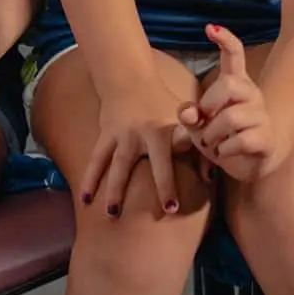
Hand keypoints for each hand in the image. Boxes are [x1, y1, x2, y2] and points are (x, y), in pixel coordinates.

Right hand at [80, 74, 195, 218]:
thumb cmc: (161, 104)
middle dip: (161, 184)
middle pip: (154, 162)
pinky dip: (90, 178)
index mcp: (166, 128)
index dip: (180, 174)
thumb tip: (209, 177)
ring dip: (114, 189)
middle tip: (165, 210)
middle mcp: (146, 132)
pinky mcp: (106, 134)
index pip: (176, 154)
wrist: (129, 80)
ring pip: (118, 165)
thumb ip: (197, 145)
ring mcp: (124, 134)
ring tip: (111, 214)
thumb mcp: (183, 117)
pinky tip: (84, 199)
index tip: (181, 199)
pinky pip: (97, 159)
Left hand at [179, 25, 280, 182]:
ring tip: (212, 144)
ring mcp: (261, 116)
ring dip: (213, 135)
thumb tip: (189, 112)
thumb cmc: (224, 137)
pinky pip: (241, 140)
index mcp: (236, 84)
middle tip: (203, 120)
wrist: (253, 162)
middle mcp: (251, 95)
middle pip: (230, 84)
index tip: (210, 28)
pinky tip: (224, 153)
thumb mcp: (200, 126)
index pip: (235, 55)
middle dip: (209, 102)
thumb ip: (190, 116)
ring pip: (231, 117)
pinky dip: (224, 151)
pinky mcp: (266, 138)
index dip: (225, 40)